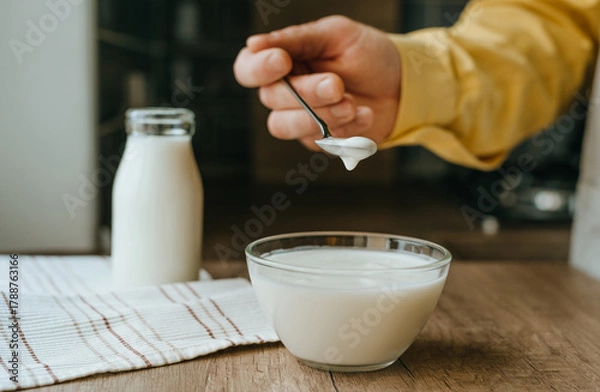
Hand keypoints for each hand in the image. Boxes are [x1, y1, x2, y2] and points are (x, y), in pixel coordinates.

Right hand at [233, 15, 400, 149]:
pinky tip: (365, 115)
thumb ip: (296, 40)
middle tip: (338, 85)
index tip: (283, 61)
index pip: (248, 69)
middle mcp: (285, 92)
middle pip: (271, 99)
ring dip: (320, 116)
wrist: (403, 86)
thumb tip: (253, 44)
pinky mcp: (320, 140)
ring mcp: (300, 119)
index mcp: (283, 61)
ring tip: (353, 104)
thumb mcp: (336, 35)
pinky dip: (344, 130)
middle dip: (306, 93)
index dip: (258, 69)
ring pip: (285, 126)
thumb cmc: (369, 54)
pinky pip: (318, 141)